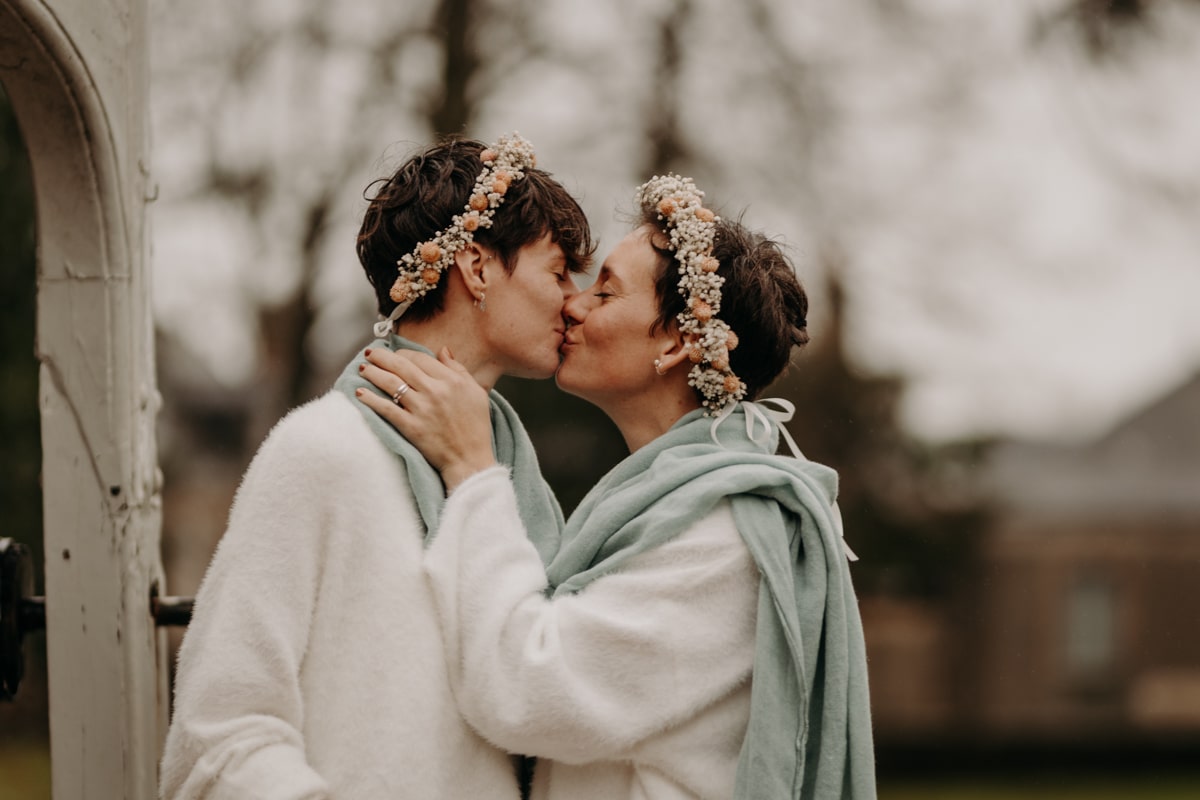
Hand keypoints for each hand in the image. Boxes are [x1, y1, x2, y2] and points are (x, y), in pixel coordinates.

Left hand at [356, 347, 496, 490]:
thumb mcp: (476, 392)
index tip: (394, 354)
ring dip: (373, 372)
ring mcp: (421, 409)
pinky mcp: (410, 427)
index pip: (420, 358)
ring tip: (363, 369)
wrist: (469, 459)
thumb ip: (459, 369)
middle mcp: (435, 391)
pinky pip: (385, 408)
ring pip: (390, 383)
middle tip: (370, 354)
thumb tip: (443, 351)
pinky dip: (370, 399)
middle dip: (382, 357)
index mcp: (451, 380)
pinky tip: (360, 393)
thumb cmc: (475, 427)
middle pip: (401, 366)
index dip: (403, 353)